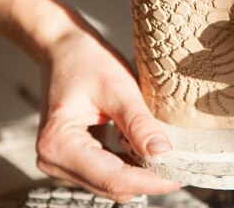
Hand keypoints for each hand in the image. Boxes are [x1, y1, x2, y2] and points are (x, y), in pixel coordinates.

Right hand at [35, 27, 180, 201]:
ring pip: (109, 182)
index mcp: (59, 144)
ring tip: (166, 158)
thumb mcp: (119, 89)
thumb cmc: (86, 61)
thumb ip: (140, 125)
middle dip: (146, 179)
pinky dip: (127, 165)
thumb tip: (164, 155)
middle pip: (110, 185)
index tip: (179, 177)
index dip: (149, 182)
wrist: (64, 48)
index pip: (112, 178)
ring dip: (138, 173)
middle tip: (180, 168)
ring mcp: (59, 161)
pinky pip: (104, 171)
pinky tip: (145, 151)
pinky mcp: (71, 157)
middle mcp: (53, 160)